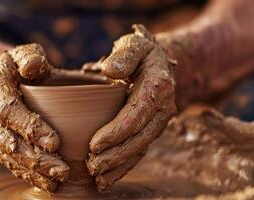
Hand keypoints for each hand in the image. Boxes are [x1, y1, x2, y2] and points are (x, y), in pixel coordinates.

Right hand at [0, 44, 68, 191]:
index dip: (30, 127)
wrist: (0, 77)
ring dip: (32, 170)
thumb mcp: (25, 53)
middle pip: (7, 139)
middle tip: (62, 169)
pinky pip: (8, 163)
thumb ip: (31, 56)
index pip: (9, 110)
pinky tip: (48, 183)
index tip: (56, 142)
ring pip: (7, 156)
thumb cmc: (22, 65)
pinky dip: (28, 175)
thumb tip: (33, 65)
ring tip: (58, 179)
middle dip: (35, 157)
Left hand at [87, 25, 177, 190]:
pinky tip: (105, 180)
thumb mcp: (135, 44)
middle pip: (139, 137)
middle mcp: (162, 108)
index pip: (137, 113)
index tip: (94, 144)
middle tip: (91, 165)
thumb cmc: (141, 53)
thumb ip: (124, 54)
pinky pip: (138, 153)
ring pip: (139, 149)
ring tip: (96, 177)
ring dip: (118, 165)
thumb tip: (110, 70)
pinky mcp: (150, 132)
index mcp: (158, 86)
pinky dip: (122, 168)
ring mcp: (158, 123)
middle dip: (115, 155)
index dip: (117, 131)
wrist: (162, 64)